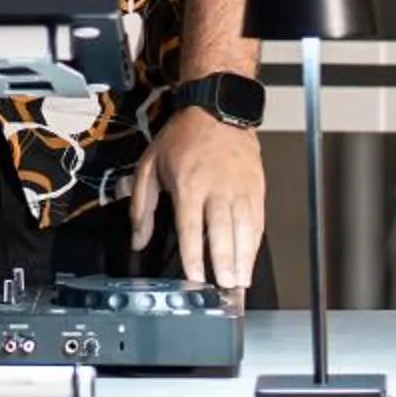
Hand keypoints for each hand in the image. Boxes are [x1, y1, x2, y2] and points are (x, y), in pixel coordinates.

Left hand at [129, 106, 265, 294]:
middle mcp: (216, 187)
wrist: (217, 109)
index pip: (191, 227)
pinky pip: (258, 219)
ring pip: (244, 228)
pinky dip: (255, 242)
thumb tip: (137, 240)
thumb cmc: (183, 137)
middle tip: (225, 287)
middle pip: (221, 231)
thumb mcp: (150, 164)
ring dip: (243, 258)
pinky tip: (250, 258)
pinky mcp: (256, 186)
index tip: (195, 278)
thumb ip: (142, 206)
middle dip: (224, 262)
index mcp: (188, 183)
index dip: (194, 255)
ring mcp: (239, 187)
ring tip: (240, 282)